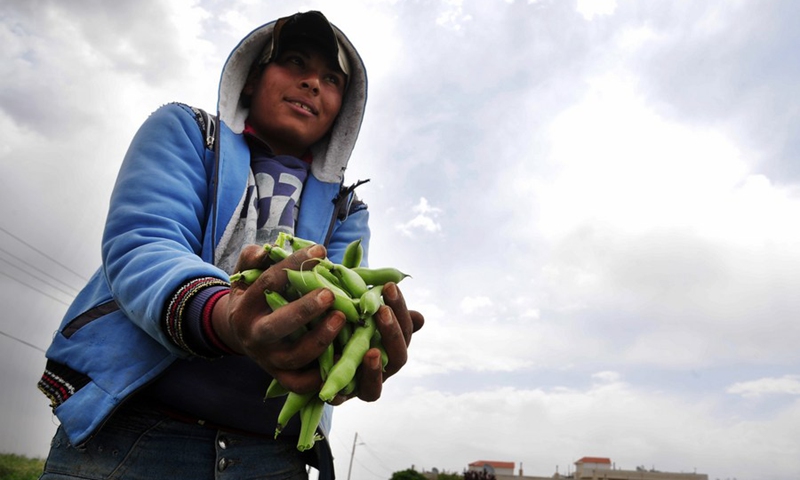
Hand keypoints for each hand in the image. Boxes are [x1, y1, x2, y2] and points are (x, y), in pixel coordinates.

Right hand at [211, 243, 345, 393]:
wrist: (237, 333)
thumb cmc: (252, 296)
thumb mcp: (245, 276)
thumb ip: (252, 259)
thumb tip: (265, 251)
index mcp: (246, 306)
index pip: (269, 283)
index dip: (294, 265)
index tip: (320, 251)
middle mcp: (254, 335)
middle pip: (276, 327)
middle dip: (304, 310)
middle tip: (330, 294)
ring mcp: (267, 359)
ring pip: (294, 356)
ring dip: (320, 340)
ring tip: (342, 319)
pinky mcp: (280, 377)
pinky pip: (300, 383)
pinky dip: (320, 376)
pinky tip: (342, 356)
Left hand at [328, 281, 424, 404]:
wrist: (303, 346)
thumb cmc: (339, 321)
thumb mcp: (357, 310)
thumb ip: (377, 304)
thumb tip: (419, 317)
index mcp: (390, 346)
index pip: (405, 330)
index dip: (400, 310)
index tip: (389, 287)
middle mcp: (380, 369)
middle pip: (398, 359)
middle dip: (392, 335)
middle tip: (382, 312)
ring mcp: (360, 386)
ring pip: (376, 387)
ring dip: (374, 369)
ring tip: (371, 352)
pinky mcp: (336, 396)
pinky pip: (342, 399)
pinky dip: (337, 392)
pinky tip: (333, 377)